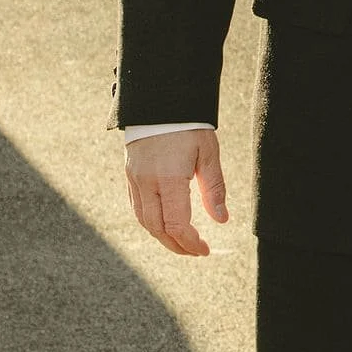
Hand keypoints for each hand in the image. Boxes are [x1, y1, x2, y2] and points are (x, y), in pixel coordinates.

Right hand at [125, 127, 229, 257]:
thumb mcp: (209, 154)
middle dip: (176, 245)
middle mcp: (146, 182)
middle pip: (157, 229)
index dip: (190, 243)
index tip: (205, 250)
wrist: (160, 100)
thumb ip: (214, 189)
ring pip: (144, 220)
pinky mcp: (129, 174)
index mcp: (168, 178)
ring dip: (162, 236)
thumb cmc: (189, 125)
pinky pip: (137, 207)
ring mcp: (134, 179)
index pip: (176, 225)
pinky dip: (150, 221)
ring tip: (182, 242)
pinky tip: (165, 223)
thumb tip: (222, 220)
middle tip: (195, 251)